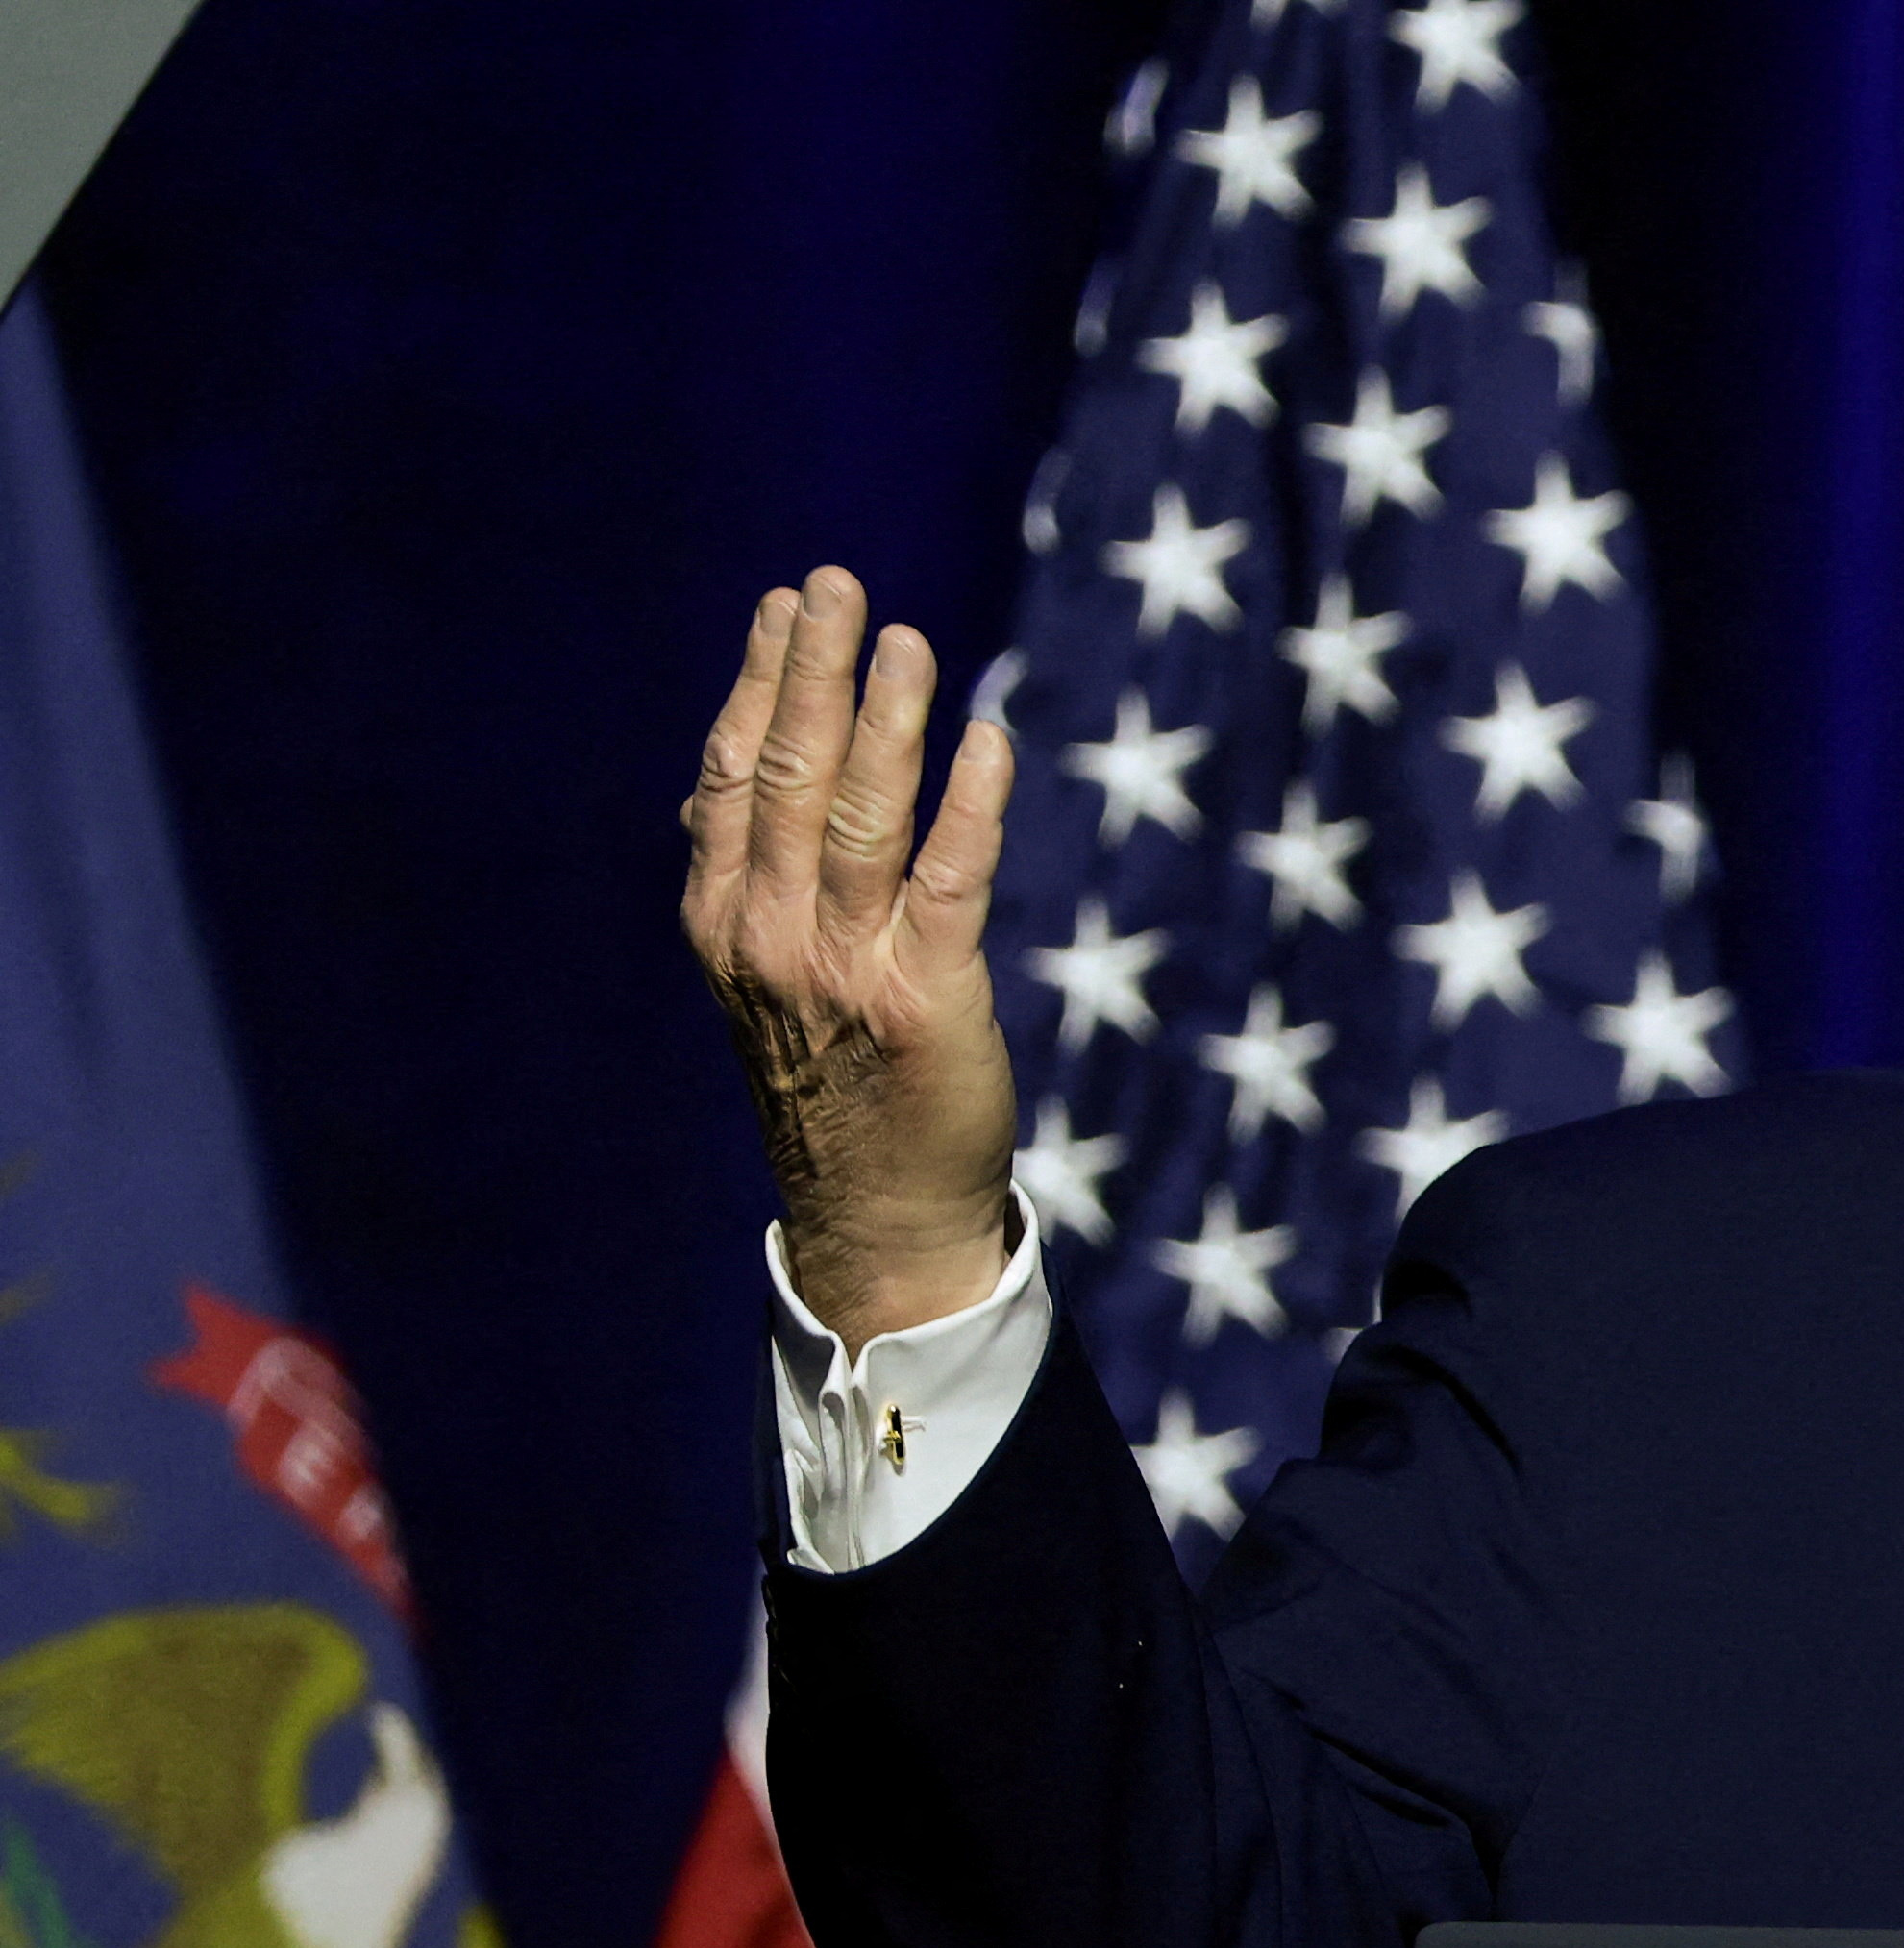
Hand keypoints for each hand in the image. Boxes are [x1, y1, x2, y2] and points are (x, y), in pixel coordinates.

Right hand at [682, 570, 1025, 1346]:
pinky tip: (987, 741)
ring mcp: (844, 969)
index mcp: (723, 920)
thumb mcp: (759, 974)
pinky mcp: (928, 1001)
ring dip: (888, 720)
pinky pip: (950, 883)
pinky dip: (969, 806)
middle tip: (840, 585)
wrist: (876, 1212)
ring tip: (909, 641)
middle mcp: (770, 936)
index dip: (761, 682)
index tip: (788, 607)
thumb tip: (721, 777)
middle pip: (788, 776)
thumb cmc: (829, 1079)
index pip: (732, 775)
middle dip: (815, 673)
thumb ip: (747, 877)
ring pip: (862, 817)